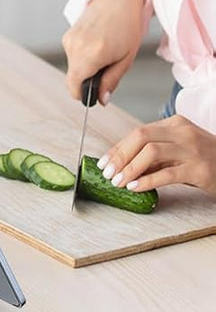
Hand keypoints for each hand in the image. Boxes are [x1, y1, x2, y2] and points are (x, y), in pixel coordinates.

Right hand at [62, 0, 145, 104]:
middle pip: (74, 77)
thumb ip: (111, 81)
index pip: (74, 85)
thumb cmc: (126, 25)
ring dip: (86, 67)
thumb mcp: (126, 59)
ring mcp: (69, 39)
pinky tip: (97, 46)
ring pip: (73, 66)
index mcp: (91, 54)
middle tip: (107, 69)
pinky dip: (83, 57)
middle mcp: (75, 46)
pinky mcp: (68, 34)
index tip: (94, 95)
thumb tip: (102, 99)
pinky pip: (72, 55)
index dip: (83, 95)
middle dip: (88, 80)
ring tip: (104, 54)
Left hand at [98, 115, 215, 195]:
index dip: (119, 147)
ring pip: (152, 153)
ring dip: (130, 168)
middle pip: (141, 137)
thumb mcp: (181, 149)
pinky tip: (136, 187)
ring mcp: (192, 150)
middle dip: (120, 155)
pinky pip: (168, 173)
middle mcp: (182, 132)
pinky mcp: (199, 169)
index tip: (105, 162)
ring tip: (118, 181)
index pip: (139, 132)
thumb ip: (158, 154)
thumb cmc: (207, 159)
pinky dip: (148, 180)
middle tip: (107, 172)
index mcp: (175, 124)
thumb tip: (125, 164)